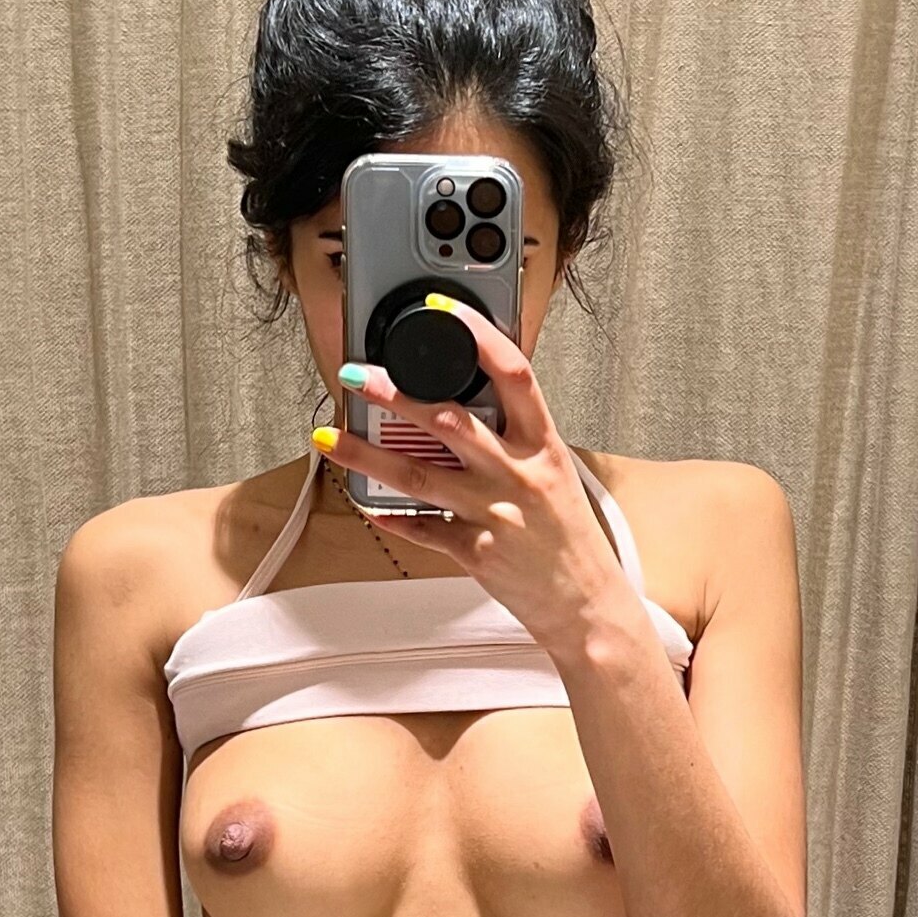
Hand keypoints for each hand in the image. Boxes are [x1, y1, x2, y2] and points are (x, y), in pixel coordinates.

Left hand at [324, 322, 644, 662]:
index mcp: (545, 446)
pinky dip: (390, 517)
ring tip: (330, 437)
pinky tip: (363, 502)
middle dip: (398, 394)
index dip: (478, 337)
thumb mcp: (555, 475)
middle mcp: (520, 474)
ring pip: (419, 476)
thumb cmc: (569, 538)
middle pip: (451, 421)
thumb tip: (468, 405)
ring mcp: (494, 514)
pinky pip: (421, 529)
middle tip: (357, 375)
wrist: (587, 606)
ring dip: (368, 454)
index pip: (514, 375)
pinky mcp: (473, 552)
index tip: (443, 310)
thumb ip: (515, 440)